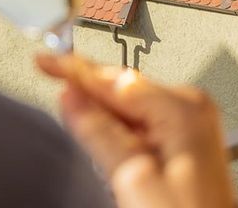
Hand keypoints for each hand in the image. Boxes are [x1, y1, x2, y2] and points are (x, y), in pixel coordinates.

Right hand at [37, 54, 237, 207]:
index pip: (113, 80)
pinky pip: (142, 124)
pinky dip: (121, 132)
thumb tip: (72, 98)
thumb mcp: (132, 176)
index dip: (73, 69)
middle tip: (57, 93)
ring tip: (87, 137)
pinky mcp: (187, 142)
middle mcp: (192, 108)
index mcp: (182, 107)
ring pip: (130, 109)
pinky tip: (112, 148)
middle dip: (89, 95)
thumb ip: (99, 132)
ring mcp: (192, 124)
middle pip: (122, 90)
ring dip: (104, 118)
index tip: (45, 61)